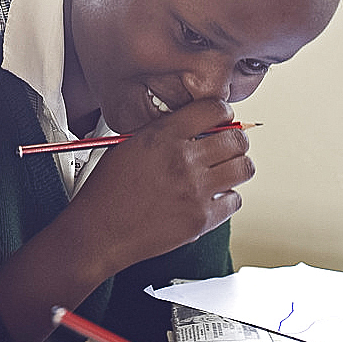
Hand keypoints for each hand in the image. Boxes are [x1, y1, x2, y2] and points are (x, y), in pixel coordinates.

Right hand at [68, 97, 252, 278]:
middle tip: (227, 148)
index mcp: (161, 136)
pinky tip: (210, 198)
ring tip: (224, 172)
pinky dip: (226, 199)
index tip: (223, 120)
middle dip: (236, 141)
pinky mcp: (200, 219)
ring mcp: (194, 190)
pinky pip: (234, 200)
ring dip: (237, 167)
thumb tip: (198, 129)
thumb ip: (163, 134)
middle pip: (237, 139)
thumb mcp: (127, 147)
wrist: (97, 232)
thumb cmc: (107, 192)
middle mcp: (181, 159)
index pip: (214, 109)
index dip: (223, 113)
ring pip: (244, 168)